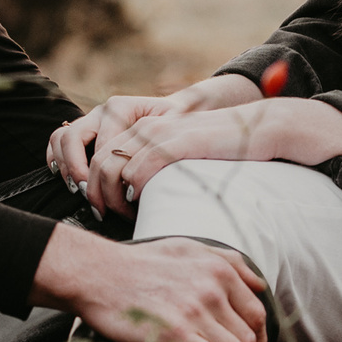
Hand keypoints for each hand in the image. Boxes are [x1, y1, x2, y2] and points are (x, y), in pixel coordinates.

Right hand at [31, 222, 268, 341]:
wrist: (97, 274)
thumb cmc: (138, 263)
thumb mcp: (187, 247)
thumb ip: (226, 260)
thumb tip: (259, 283)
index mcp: (219, 270)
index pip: (257, 312)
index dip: (261, 339)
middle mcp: (213, 290)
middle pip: (250, 337)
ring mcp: (195, 313)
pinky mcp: (176, 335)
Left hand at [48, 75, 261, 209]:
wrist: (255, 130)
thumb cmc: (216, 150)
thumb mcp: (174, 152)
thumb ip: (149, 163)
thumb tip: (129, 194)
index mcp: (138, 126)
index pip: (95, 153)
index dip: (87, 181)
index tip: (96, 205)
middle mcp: (141, 126)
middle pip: (96, 163)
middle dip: (93, 194)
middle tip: (103, 216)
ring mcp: (156, 133)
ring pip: (110, 169)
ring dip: (110, 198)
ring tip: (122, 215)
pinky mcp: (172, 143)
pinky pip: (136, 171)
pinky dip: (132, 193)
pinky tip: (141, 205)